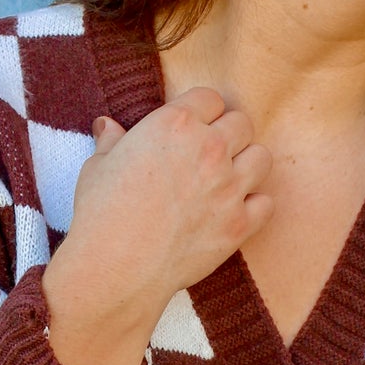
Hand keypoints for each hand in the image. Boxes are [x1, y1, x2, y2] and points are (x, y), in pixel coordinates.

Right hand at [41, 86, 273, 364]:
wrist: (117, 267)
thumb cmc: (101, 213)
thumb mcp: (97, 166)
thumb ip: (112, 141)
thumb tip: (106, 126)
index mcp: (175, 123)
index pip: (210, 97)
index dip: (203, 112)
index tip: (194, 127)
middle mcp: (209, 148)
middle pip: (242, 123)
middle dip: (228, 135)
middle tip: (211, 156)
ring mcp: (229, 186)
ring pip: (262, 157)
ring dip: (247, 165)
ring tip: (228, 180)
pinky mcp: (239, 223)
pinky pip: (266, 203)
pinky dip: (254, 206)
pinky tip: (234, 212)